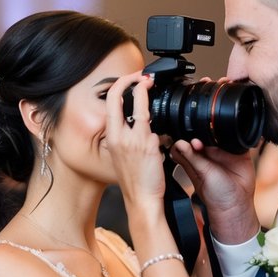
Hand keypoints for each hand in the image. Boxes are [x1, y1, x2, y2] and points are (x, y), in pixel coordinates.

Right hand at [104, 71, 165, 209]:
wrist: (141, 199)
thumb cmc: (134, 180)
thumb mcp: (121, 154)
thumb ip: (127, 135)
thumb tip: (138, 120)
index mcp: (112, 136)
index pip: (111, 101)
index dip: (121, 84)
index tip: (133, 79)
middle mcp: (120, 135)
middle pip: (121, 97)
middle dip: (134, 81)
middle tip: (145, 77)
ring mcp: (135, 139)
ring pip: (143, 109)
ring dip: (149, 98)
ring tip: (155, 94)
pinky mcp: (150, 146)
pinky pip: (158, 129)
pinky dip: (163, 130)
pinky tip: (166, 137)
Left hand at [170, 137, 259, 244]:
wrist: (236, 204)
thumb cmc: (215, 195)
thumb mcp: (201, 175)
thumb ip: (192, 158)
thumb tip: (180, 143)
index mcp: (194, 157)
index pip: (186, 141)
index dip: (184, 137)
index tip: (185, 139)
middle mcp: (207, 153)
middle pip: (202, 134)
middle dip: (201, 131)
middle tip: (199, 141)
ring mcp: (222, 151)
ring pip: (218, 133)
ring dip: (217, 131)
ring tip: (215, 139)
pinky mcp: (237, 151)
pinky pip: (237, 138)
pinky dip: (236, 134)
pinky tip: (231, 137)